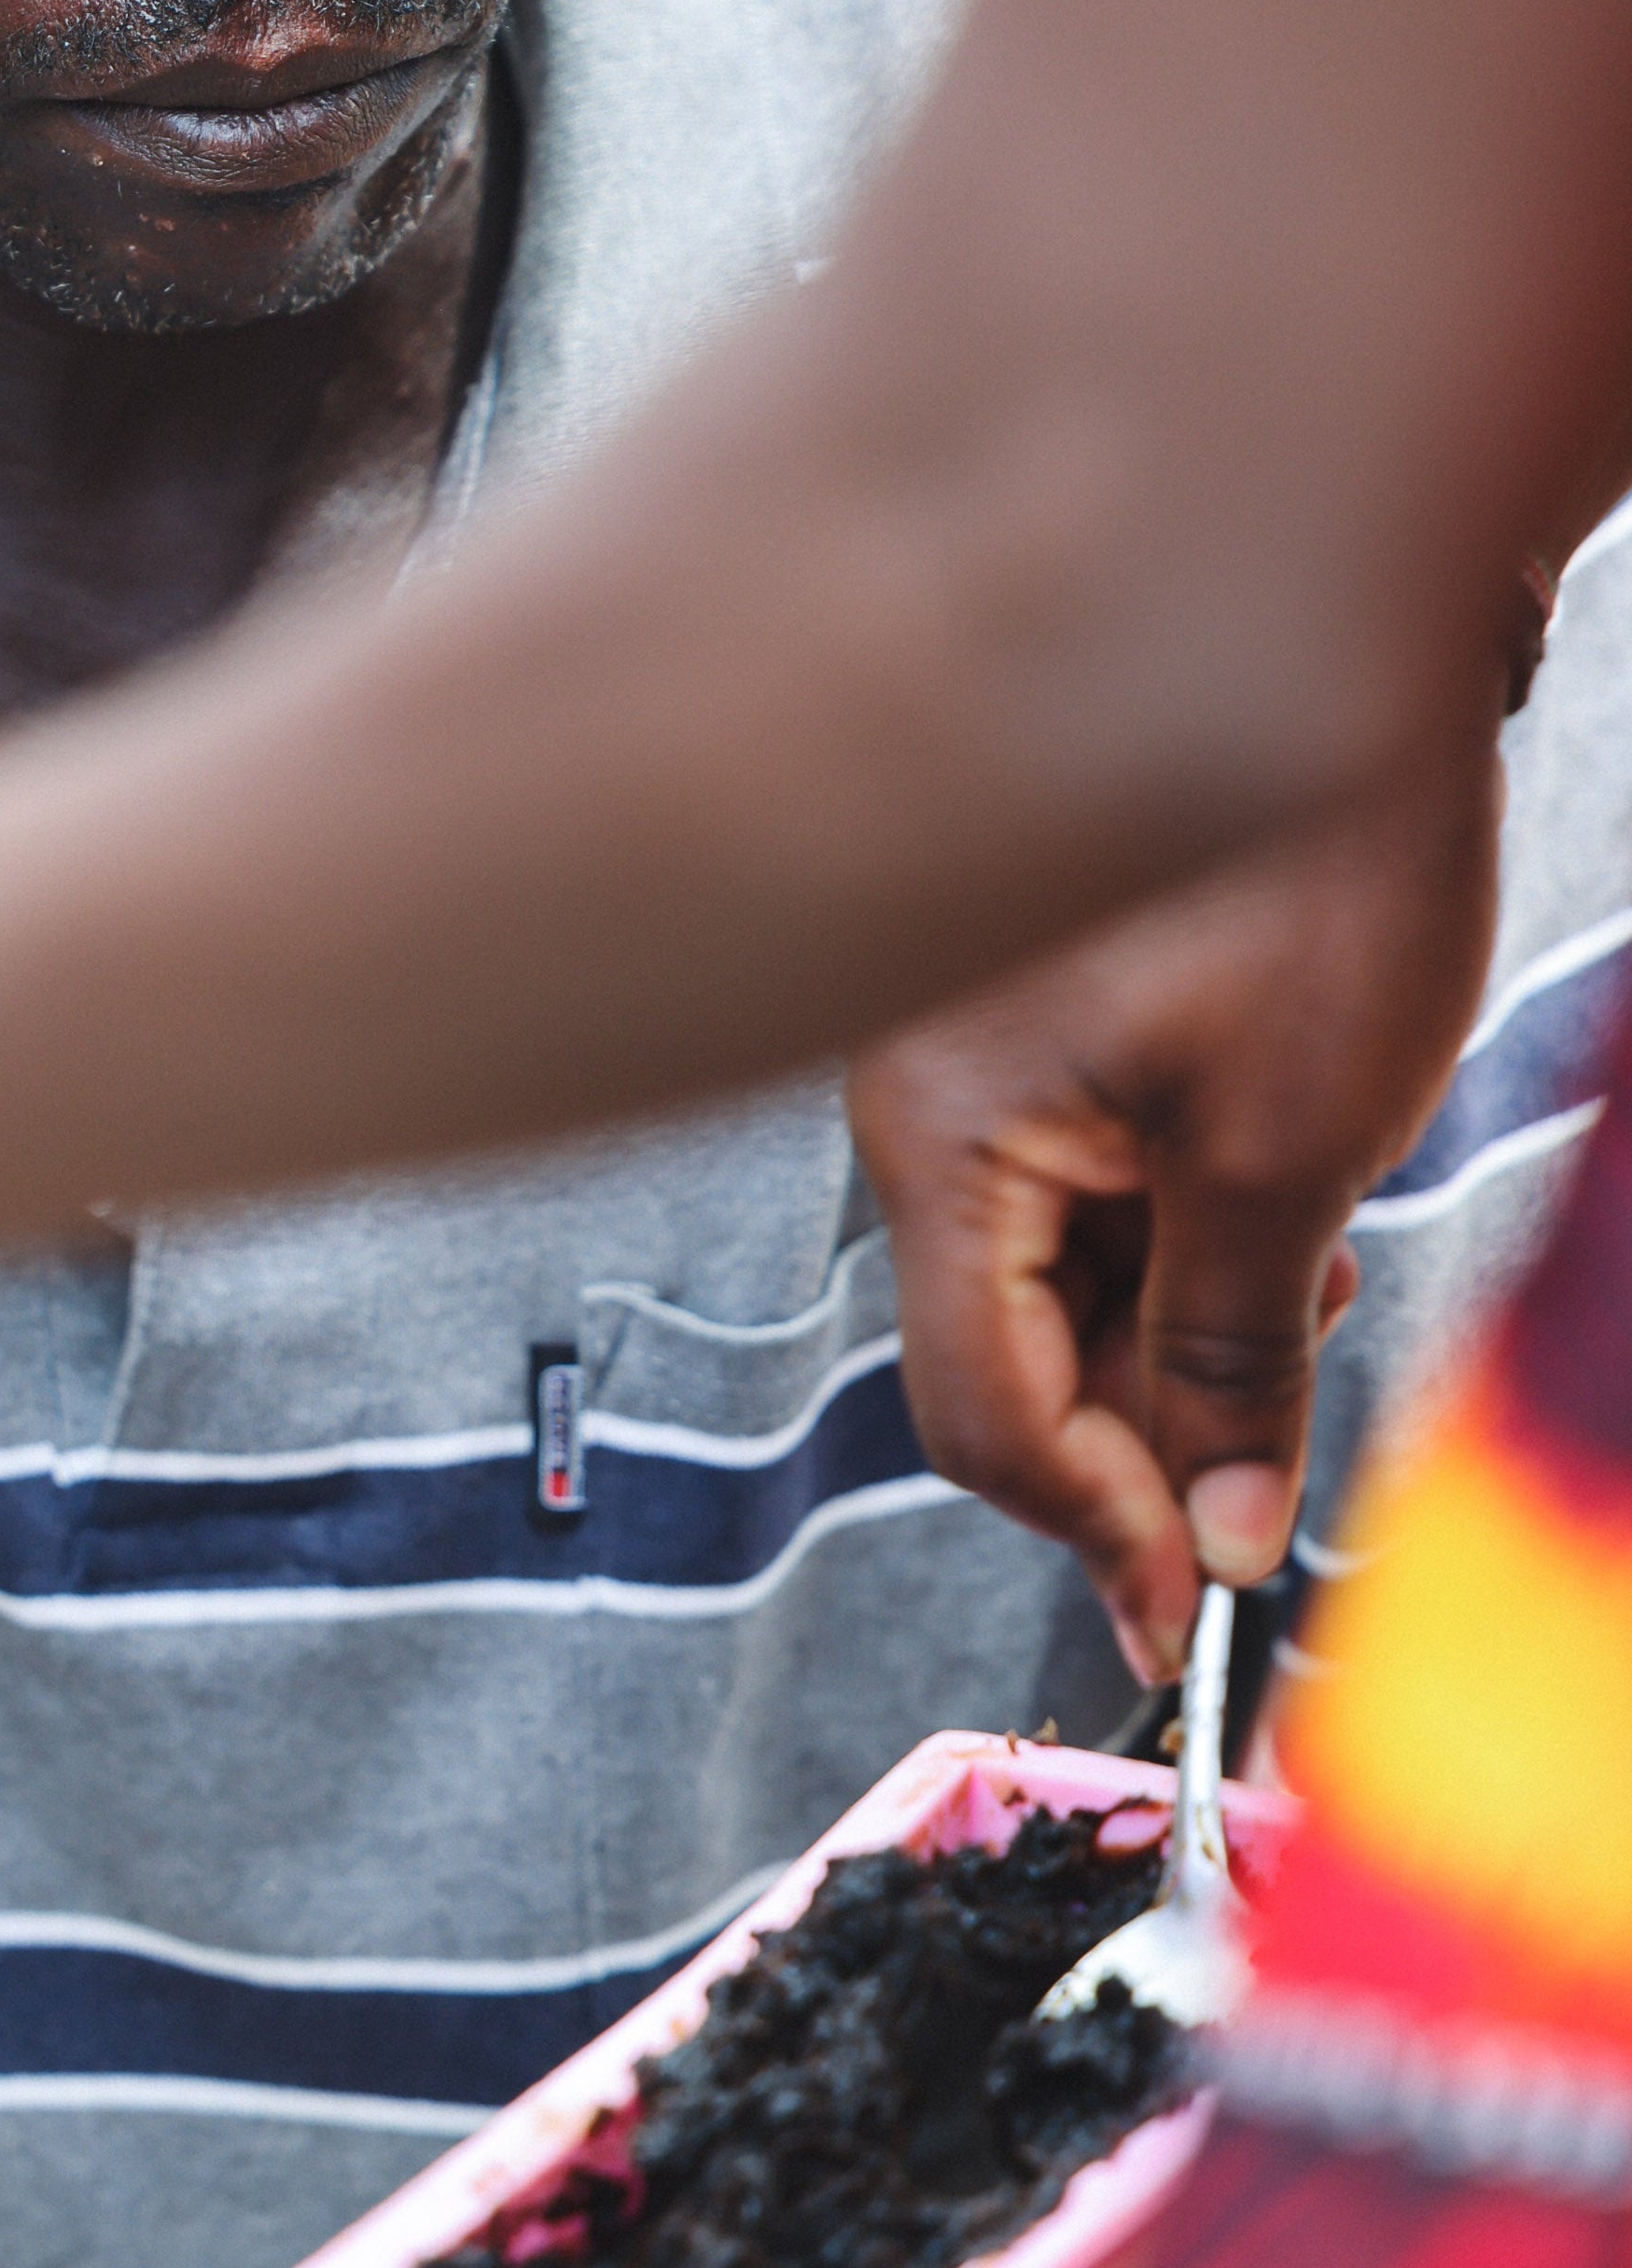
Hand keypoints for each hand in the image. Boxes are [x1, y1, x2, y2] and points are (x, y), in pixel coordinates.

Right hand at [847, 735, 1499, 1680]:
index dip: (1104, 1526)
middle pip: (1004, 1356)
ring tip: (1310, 1257)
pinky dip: (1173, 1241)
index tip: (1210, 1610)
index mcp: (937, 1131)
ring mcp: (966, 1071)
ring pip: (1049, 1283)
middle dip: (1150, 1423)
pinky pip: (1073, 1200)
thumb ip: (1232, 1360)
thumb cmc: (1314, 872)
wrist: (1352, 657)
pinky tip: (1272, 1195)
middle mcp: (915, 1106)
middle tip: (1291, 1451)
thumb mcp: (1288, 1153)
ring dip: (1176, 1328)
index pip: (981, 1411)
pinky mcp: (1029, 1044)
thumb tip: (1221, 1537)